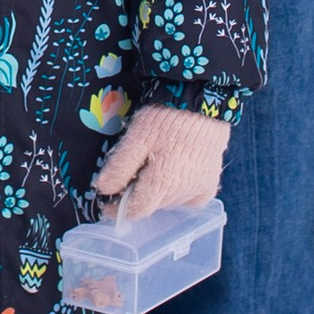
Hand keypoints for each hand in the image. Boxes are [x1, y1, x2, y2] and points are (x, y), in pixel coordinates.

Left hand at [92, 104, 230, 219]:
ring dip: (157, 193)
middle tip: (131, 174)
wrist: (202, 103)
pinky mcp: (210, 185)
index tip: (106, 203)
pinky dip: (178, 193)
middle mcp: (182, 193)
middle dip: (137, 196)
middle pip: (152, 205)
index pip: (136, 209)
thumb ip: (120, 166)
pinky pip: (189, 199)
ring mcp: (199, 191)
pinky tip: (174, 174)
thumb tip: (103, 189)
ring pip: (169, 202)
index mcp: (163, 183)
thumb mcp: (138, 136)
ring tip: (154, 167)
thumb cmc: (166, 117)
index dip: (118, 209)